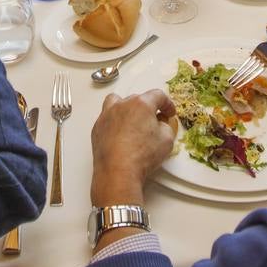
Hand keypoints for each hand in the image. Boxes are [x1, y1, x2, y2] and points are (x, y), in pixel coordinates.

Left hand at [90, 89, 178, 205]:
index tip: (168, 112)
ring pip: (117, 102)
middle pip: (138, 98)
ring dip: (127, 108)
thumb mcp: (166, 140)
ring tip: (132, 120)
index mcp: (141, 104)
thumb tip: (161, 124)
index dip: (167, 104)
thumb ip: (166, 126)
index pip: (158, 95)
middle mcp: (122, 105)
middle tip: (154, 121)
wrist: (118, 171)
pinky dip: (115, 122)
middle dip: (148, 108)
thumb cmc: (141, 156)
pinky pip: (107, 118)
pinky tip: (120, 133)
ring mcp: (107, 115)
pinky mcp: (98, 128)